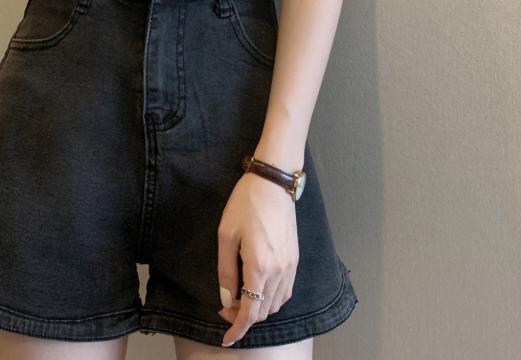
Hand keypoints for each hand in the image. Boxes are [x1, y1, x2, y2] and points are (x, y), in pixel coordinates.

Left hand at [216, 170, 298, 345]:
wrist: (273, 183)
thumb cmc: (246, 203)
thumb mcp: (226, 235)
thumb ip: (226, 271)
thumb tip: (226, 298)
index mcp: (259, 265)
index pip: (250, 311)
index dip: (238, 329)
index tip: (227, 338)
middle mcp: (279, 270)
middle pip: (264, 311)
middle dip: (244, 317)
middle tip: (226, 307)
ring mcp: (290, 265)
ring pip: (276, 304)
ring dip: (259, 308)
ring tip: (240, 296)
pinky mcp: (295, 258)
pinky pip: (286, 291)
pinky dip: (272, 298)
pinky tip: (258, 288)